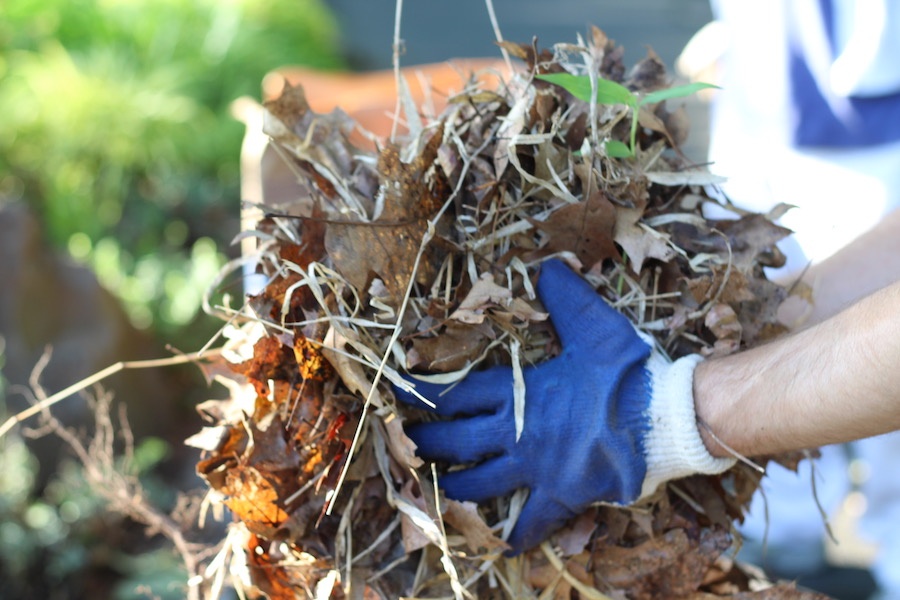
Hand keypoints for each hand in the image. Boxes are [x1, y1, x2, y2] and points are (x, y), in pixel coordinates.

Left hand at [395, 259, 732, 551]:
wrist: (663, 417)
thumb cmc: (626, 370)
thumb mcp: (593, 323)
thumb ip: (564, 296)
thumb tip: (544, 265)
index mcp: (518, 392)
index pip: (456, 394)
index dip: (423, 394)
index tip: (398, 393)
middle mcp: (517, 433)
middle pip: (456, 442)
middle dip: (426, 442)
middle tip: (406, 442)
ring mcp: (536, 467)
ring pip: (480, 484)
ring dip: (455, 487)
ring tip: (439, 487)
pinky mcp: (561, 493)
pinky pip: (533, 519)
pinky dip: (517, 534)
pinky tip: (503, 545)